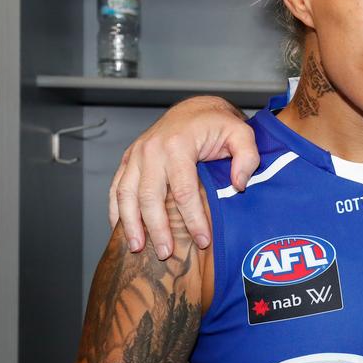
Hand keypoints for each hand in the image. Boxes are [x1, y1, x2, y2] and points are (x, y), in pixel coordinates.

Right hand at [109, 96, 258, 257]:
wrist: (195, 109)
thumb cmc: (217, 124)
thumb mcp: (242, 134)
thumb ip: (247, 158)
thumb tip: (238, 185)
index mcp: (178, 145)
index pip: (184, 191)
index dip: (193, 219)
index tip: (203, 240)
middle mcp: (152, 150)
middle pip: (150, 197)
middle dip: (157, 228)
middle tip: (166, 253)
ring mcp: (136, 154)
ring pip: (126, 194)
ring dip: (130, 224)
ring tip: (138, 248)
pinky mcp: (129, 159)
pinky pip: (116, 187)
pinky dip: (115, 209)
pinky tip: (120, 229)